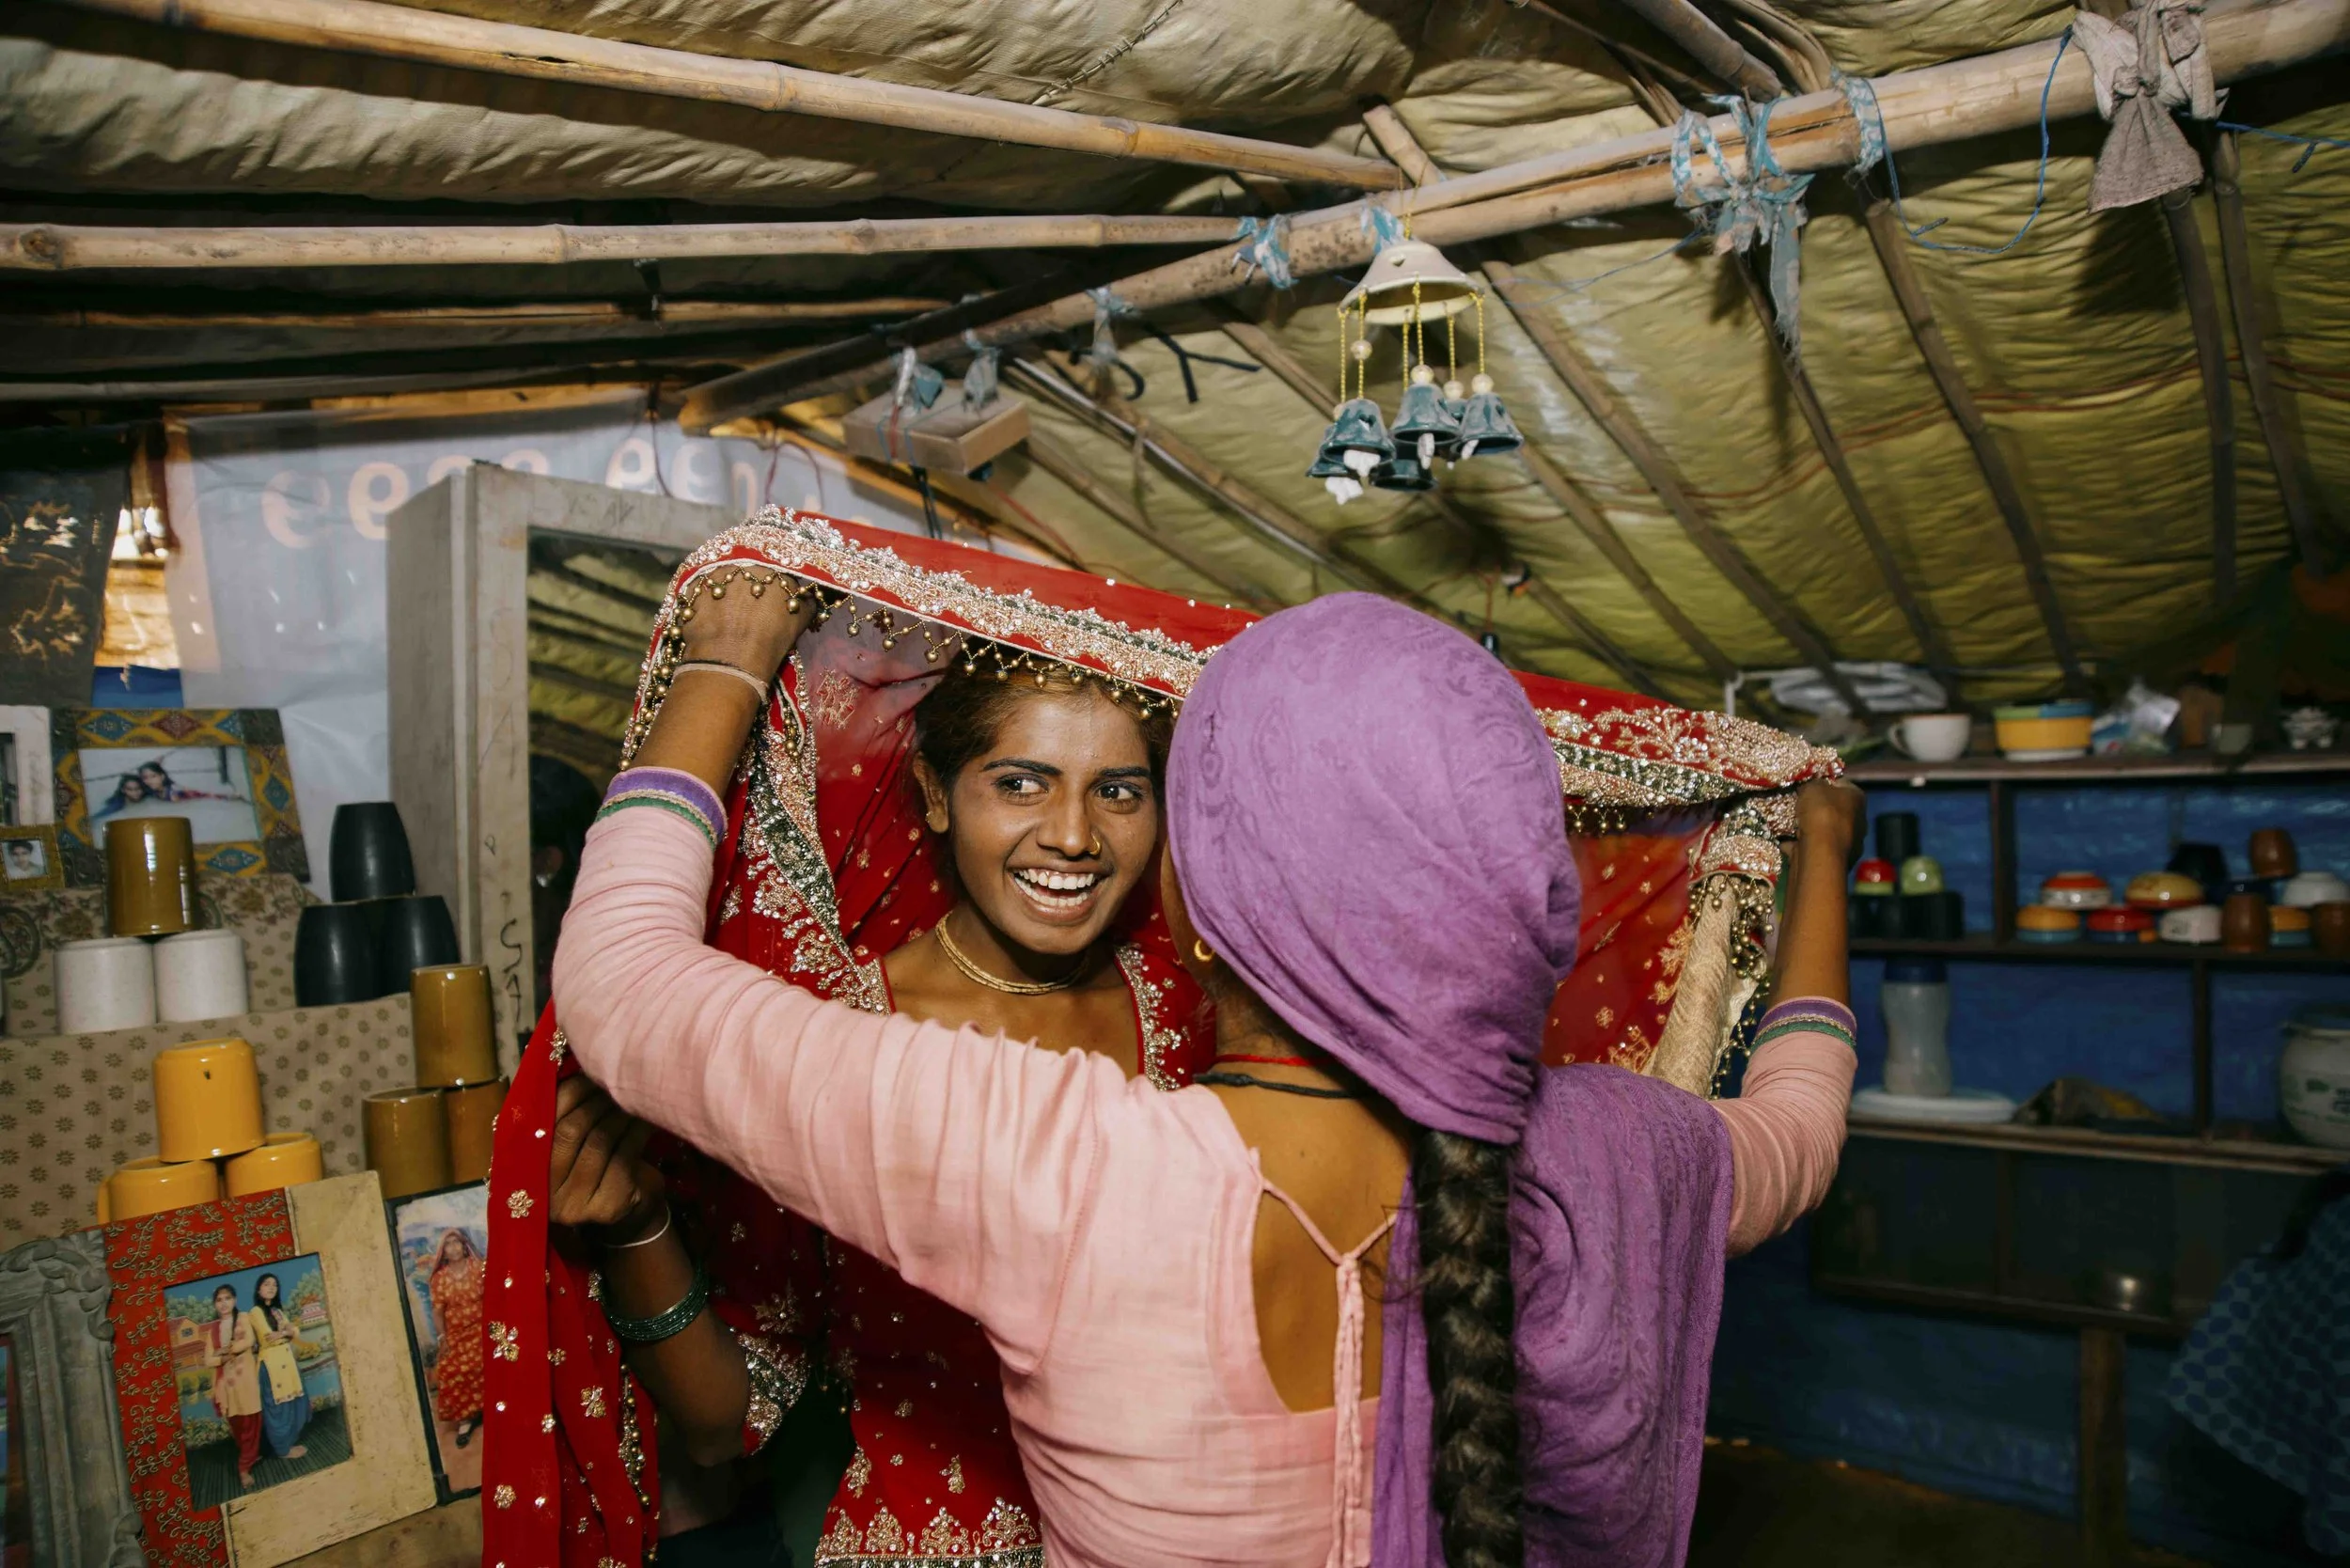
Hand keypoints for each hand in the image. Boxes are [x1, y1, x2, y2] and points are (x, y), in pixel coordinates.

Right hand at [548, 1074, 665, 1240]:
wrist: (626, 1214)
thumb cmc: (596, 1168)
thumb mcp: (571, 1145)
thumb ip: (564, 1116)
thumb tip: (580, 1063)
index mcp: (524, 1170)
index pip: (545, 1122)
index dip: (570, 1093)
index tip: (591, 1071)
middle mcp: (543, 1192)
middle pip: (571, 1131)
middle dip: (597, 1100)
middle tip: (617, 1081)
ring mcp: (573, 1203)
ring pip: (600, 1141)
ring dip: (619, 1112)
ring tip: (633, 1094)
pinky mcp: (604, 1207)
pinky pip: (624, 1156)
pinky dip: (638, 1131)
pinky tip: (647, 1117)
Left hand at [676, 563, 817, 685]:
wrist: (732, 658)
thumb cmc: (771, 639)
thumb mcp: (801, 618)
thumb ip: (806, 601)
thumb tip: (808, 596)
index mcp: (772, 565)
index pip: (778, 567)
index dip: (778, 582)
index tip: (777, 595)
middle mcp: (742, 562)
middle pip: (749, 568)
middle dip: (752, 582)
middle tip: (752, 603)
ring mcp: (715, 573)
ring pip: (724, 576)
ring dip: (728, 588)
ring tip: (730, 610)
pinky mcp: (693, 587)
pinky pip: (702, 589)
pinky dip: (707, 599)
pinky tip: (713, 615)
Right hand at [1794, 776, 1864, 869]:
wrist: (1820, 853)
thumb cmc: (1821, 813)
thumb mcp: (1812, 787)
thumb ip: (1811, 784)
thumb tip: (1810, 788)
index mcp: (1857, 798)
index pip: (1841, 784)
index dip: (1823, 782)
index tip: (1807, 785)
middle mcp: (1859, 820)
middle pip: (1833, 809)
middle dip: (1815, 809)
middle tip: (1797, 806)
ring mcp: (1850, 843)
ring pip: (1825, 831)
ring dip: (1809, 829)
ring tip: (1789, 825)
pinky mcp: (1836, 860)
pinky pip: (1816, 848)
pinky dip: (1801, 846)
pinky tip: (1787, 843)